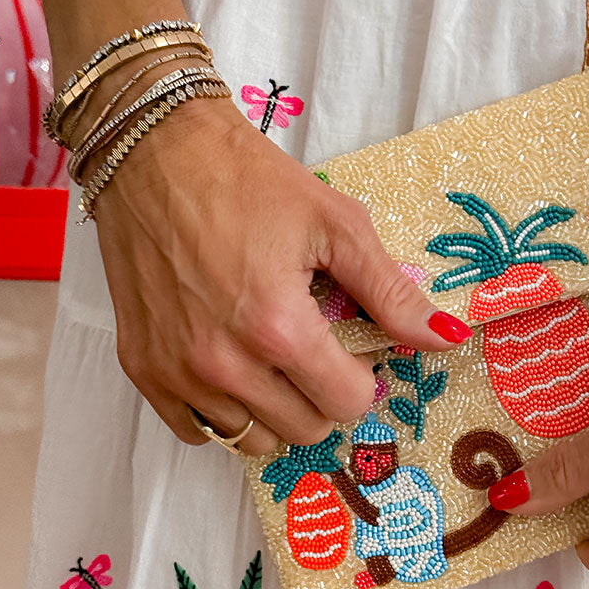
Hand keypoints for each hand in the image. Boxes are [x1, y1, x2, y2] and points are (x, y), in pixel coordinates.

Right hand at [92, 94, 471, 454]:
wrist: (154, 149)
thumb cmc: (247, 179)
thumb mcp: (335, 225)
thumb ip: (391, 292)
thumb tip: (446, 338)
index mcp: (278, 328)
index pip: (348, 403)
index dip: (361, 375)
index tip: (350, 343)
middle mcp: (224, 363)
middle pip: (304, 429)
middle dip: (322, 394)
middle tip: (312, 345)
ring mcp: (177, 371)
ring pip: (252, 439)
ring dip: (273, 408)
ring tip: (269, 354)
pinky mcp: (142, 368)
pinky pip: (197, 430)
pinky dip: (222, 410)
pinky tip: (230, 364)